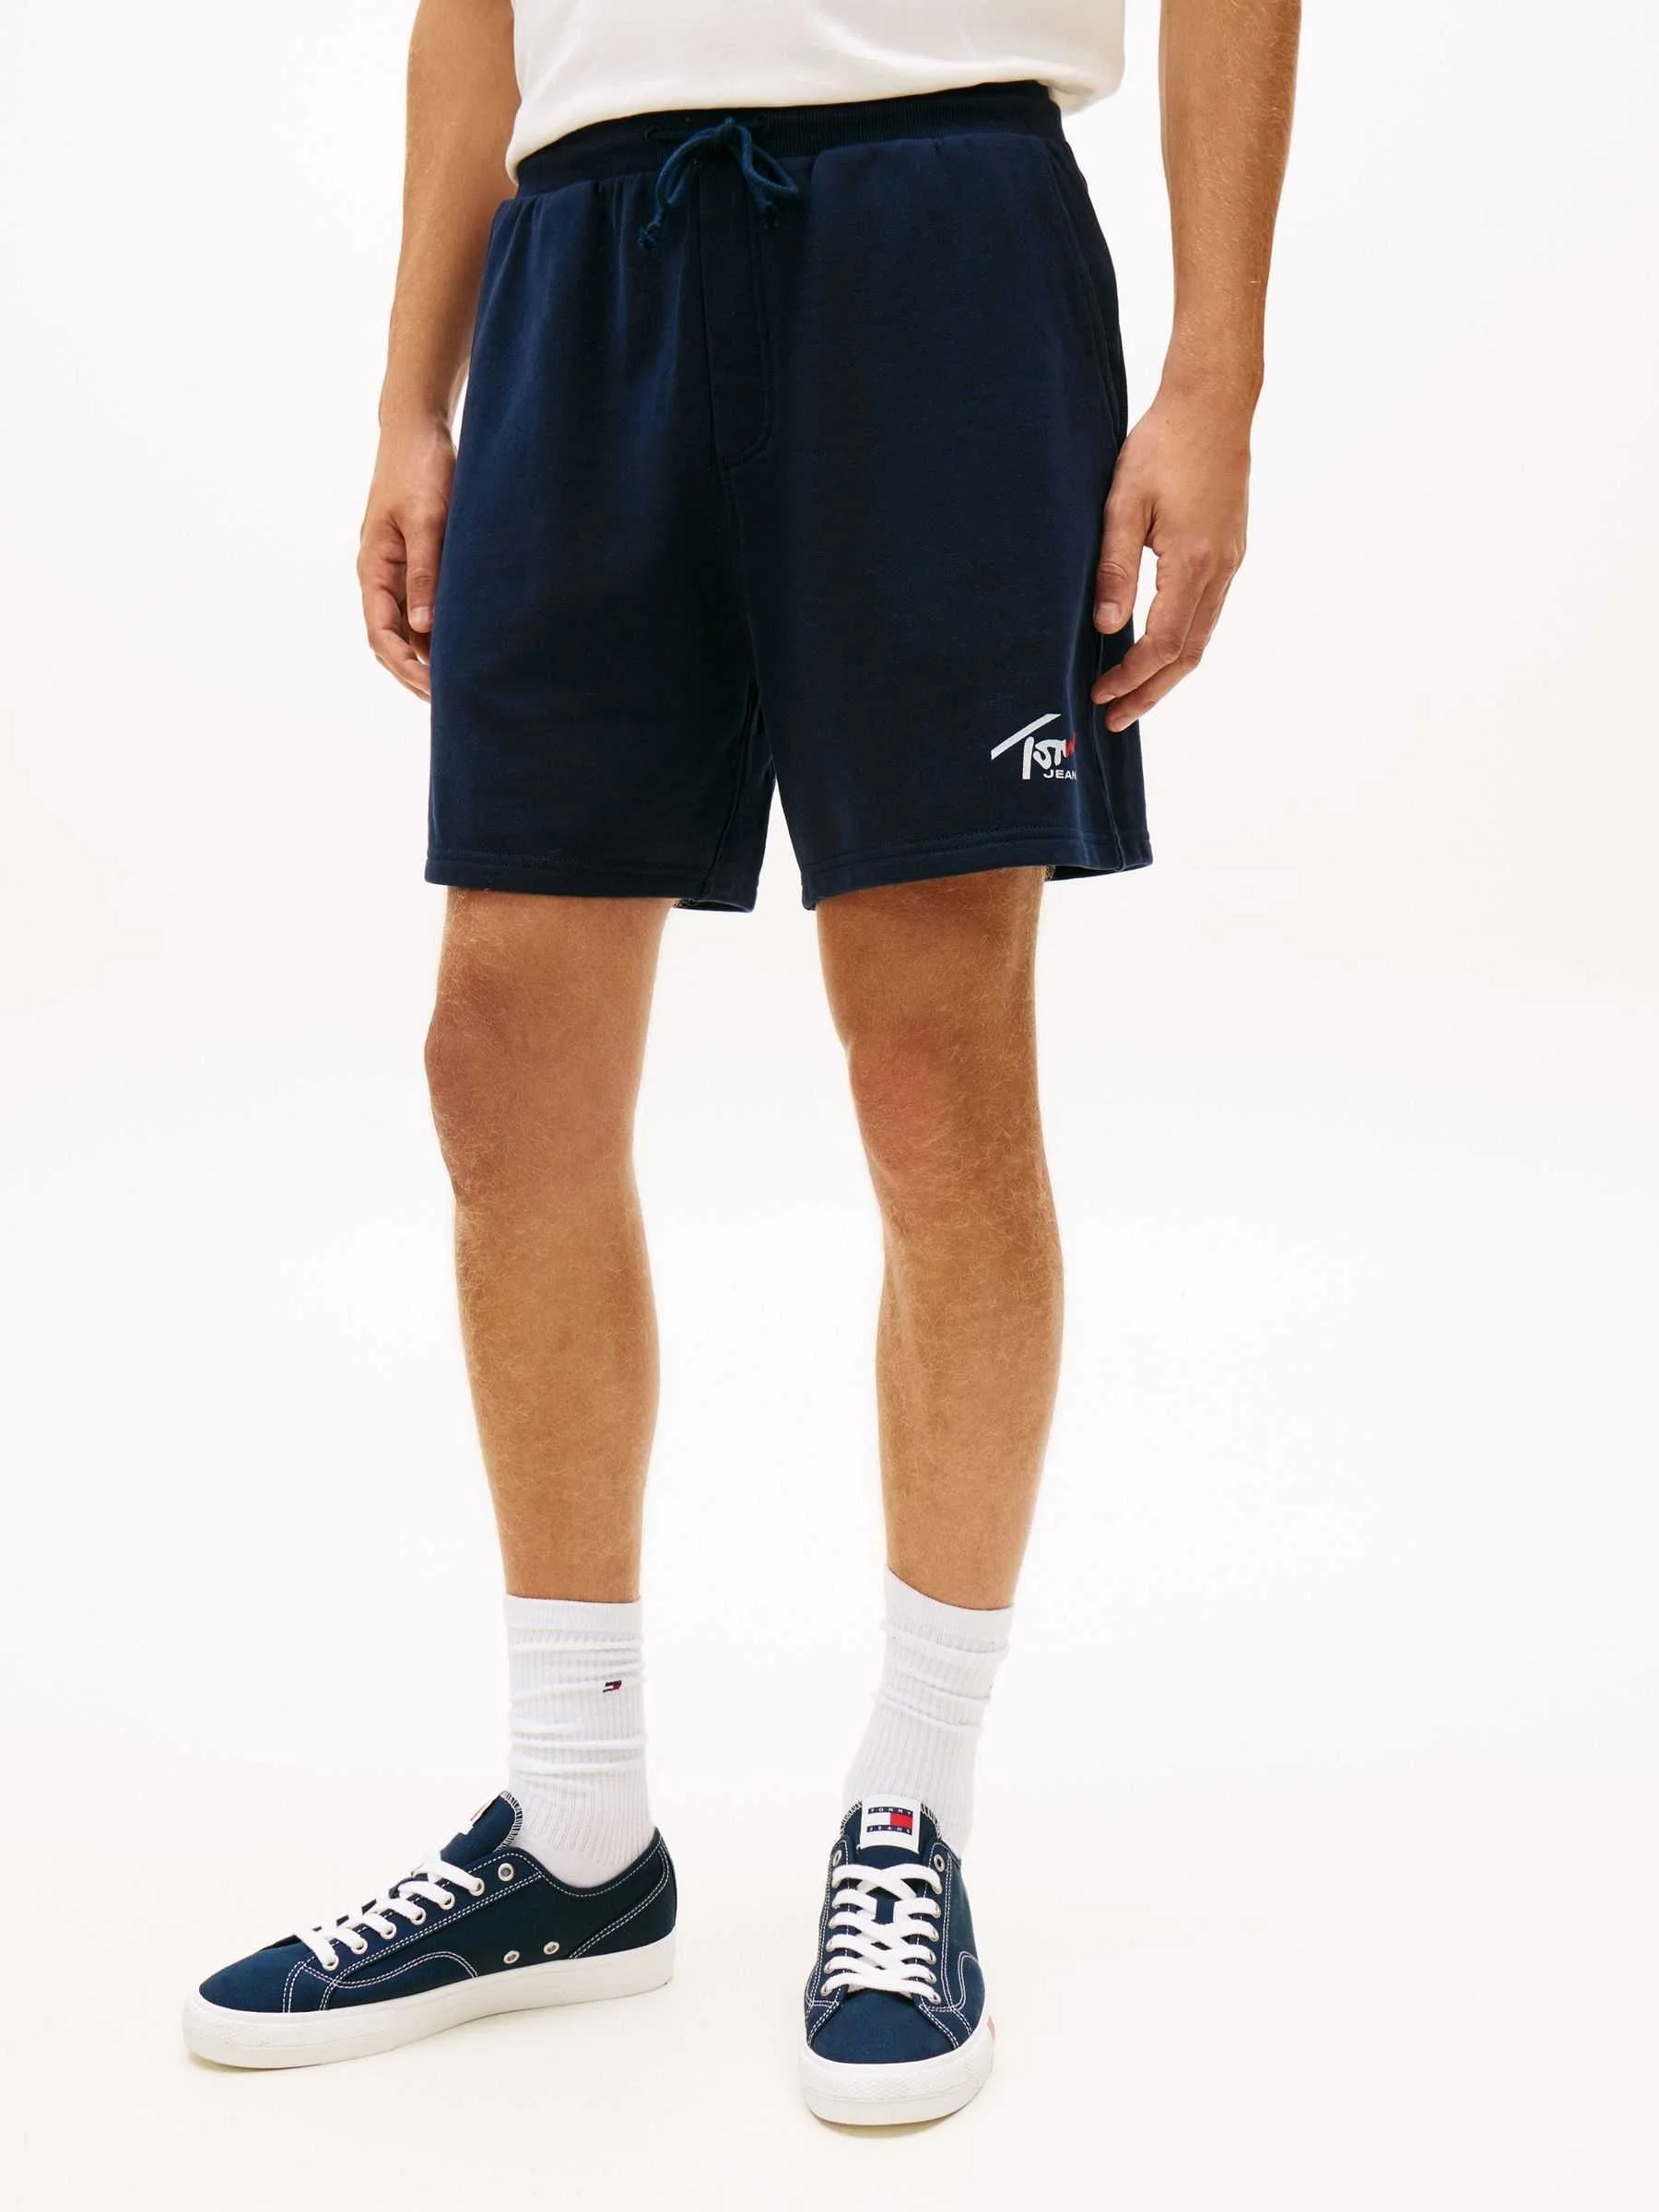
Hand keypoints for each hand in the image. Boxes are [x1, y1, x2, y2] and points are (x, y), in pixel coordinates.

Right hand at [358, 418, 455, 699]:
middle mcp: (382, 576)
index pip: (381, 635)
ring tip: (462, 683)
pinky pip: (425, 608)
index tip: (433, 690)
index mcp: (374, 568)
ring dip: (430, 657)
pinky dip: (440, 631)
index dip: (405, 667)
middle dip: (416, 673)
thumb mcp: (427, 521)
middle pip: (392, 641)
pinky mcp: (418, 562)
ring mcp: (399, 570)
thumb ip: (426, 573)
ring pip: (409, 628)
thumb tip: (424, 627)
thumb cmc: (420, 469)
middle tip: (452, 701)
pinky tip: (466, 647)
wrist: (419, 429)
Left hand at [1091, 386, 1251, 730]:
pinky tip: (1158, 648)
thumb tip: (1106, 627)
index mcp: (1194, 562)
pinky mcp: (1231, 549)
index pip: (1164, 643)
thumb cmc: (1164, 444)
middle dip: (1152, 691)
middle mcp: (1222, 569)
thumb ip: (1115, 568)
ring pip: (1202, 636)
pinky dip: (1183, 641)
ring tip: (1133, 695)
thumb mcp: (1124, 503)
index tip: (1100, 695)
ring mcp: (1231, 560)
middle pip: (1190, 654)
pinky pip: (1208, 611)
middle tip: (1116, 719)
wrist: (1214, 402)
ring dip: (1168, 671)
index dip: (1132, 677)